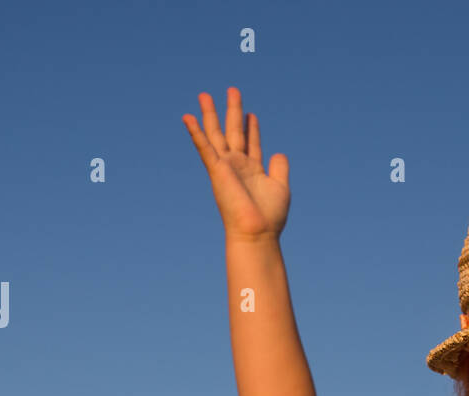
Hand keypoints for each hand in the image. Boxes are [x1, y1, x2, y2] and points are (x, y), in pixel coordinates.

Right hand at [182, 87, 289, 241]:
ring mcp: (225, 167)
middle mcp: (237, 166)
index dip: (252, 127)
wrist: (257, 232)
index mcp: (252, 170)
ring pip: (216, 134)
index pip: (251, 142)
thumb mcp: (280, 186)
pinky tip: (188, 117)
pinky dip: (195, 132)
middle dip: (233, 111)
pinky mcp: (216, 170)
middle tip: (233, 89)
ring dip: (210, 114)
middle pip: (233, 132)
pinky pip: (204, 147)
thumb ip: (279, 168)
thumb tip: (279, 152)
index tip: (251, 113)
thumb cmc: (270, 216)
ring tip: (204, 94)